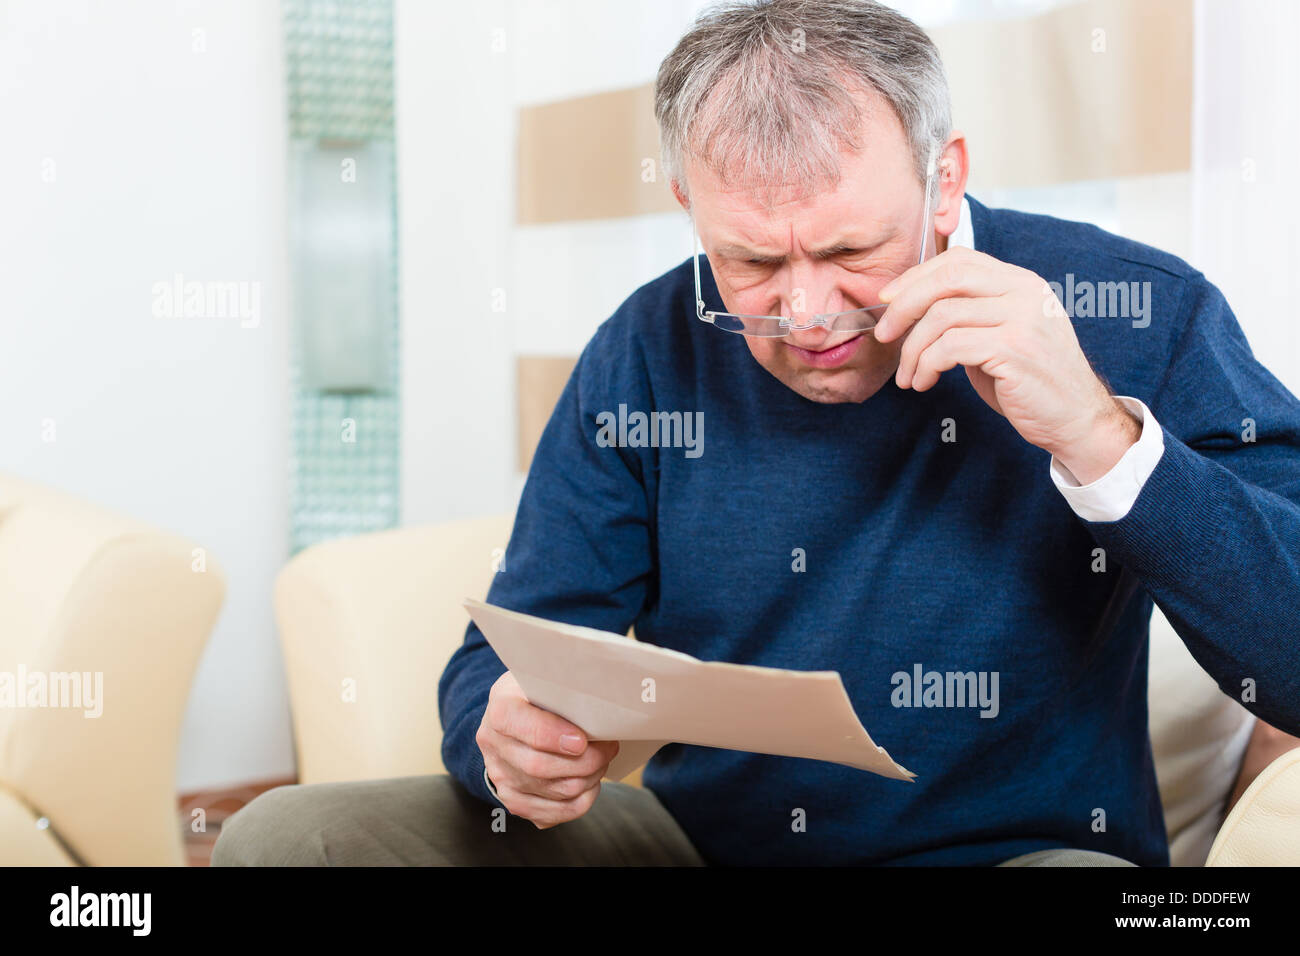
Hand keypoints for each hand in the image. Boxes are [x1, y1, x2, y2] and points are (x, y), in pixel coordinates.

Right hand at [475, 670, 619, 828]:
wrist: (514, 719)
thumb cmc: (540, 695)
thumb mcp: (546, 679)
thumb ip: (566, 688)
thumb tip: (602, 701)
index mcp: (501, 707)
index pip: (522, 726)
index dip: (553, 736)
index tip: (582, 740)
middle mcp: (492, 744)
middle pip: (539, 766)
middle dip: (585, 761)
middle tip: (609, 747)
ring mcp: (500, 776)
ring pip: (553, 791)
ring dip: (588, 779)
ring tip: (602, 761)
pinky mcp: (513, 800)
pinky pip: (552, 814)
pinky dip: (580, 801)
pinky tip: (589, 783)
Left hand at [874, 247, 1139, 483]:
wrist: (1075, 419)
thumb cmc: (1030, 382)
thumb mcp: (1000, 336)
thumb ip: (969, 315)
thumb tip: (909, 306)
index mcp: (1020, 282)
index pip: (959, 260)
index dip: (916, 276)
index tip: (887, 301)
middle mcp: (1024, 292)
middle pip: (946, 280)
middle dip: (904, 306)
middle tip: (884, 335)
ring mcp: (1021, 318)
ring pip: (942, 316)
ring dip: (912, 350)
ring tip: (908, 376)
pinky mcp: (1013, 348)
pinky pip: (949, 347)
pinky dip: (926, 365)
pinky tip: (924, 382)